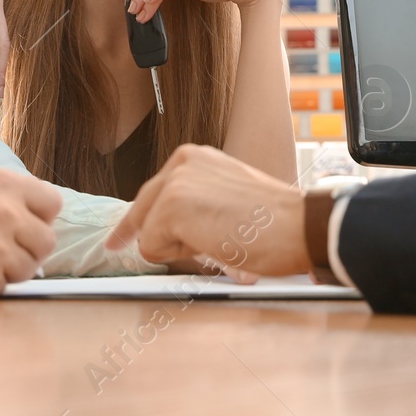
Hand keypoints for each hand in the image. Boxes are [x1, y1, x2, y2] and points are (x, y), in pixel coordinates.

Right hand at [0, 171, 60, 299]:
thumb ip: (2, 199)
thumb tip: (31, 217)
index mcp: (1, 184)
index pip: (52, 202)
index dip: (40, 217)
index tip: (27, 225)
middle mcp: (5, 212)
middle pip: (47, 239)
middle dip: (29, 248)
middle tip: (1, 251)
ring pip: (30, 267)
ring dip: (10, 270)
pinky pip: (6, 287)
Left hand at [106, 144, 309, 276]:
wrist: (299, 225)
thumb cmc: (273, 220)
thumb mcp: (226, 199)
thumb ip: (194, 207)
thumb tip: (165, 235)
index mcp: (193, 158)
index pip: (152, 193)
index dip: (134, 222)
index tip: (117, 239)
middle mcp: (180, 163)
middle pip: (143, 213)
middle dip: (154, 239)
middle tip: (137, 250)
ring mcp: (174, 183)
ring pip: (149, 235)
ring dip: (180, 250)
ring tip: (219, 241)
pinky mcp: (171, 207)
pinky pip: (153, 249)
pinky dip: (180, 258)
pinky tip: (214, 243)